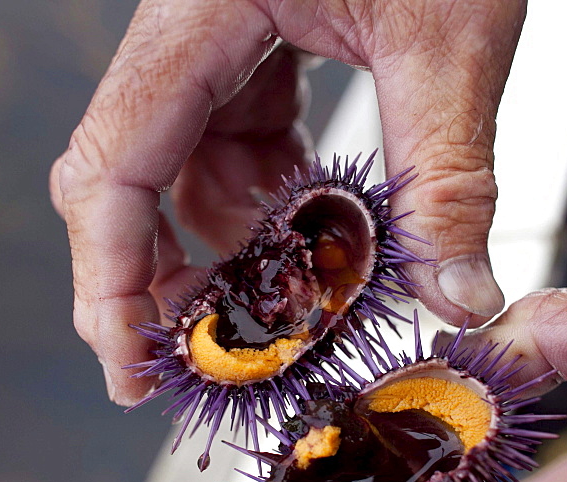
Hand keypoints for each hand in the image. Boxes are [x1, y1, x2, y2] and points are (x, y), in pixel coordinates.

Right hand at [50, 0, 526, 404]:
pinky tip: (309, 236)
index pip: (114, 161)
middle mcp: (188, 34)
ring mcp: (215, 49)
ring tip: (283, 303)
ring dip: (227, 250)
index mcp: (200, 11)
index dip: (107, 276)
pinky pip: (231, 152)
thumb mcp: (449, 45)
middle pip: (125, 178)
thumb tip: (460, 296)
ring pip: (181, 176)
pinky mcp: (250, 60)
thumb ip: (449, 177)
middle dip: (157, 275)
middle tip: (204, 355)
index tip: (127, 361)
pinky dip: (265, 208)